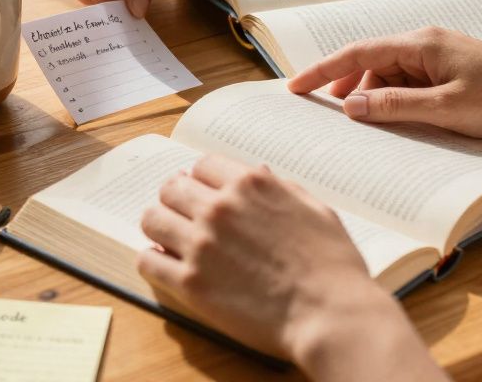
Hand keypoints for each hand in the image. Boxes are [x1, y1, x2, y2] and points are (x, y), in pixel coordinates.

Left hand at [137, 155, 439, 378]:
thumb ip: (279, 187)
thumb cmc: (332, 265)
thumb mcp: (315, 209)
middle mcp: (219, 209)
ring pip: (151, 219)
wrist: (332, 316)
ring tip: (170, 238)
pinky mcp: (191, 283)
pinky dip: (153, 259)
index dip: (202, 181)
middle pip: (171, 188)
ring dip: (159, 226)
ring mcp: (201, 245)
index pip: (201, 166)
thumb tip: (255, 172)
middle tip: (183, 216)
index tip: (203, 194)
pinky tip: (165, 264)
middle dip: (176, 199)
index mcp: (249, 185)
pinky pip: (148, 260)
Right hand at [288, 27, 481, 141]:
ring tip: (368, 127)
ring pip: (388, 76)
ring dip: (374, 99)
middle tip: (328, 117)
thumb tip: (349, 106)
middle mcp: (425, 43)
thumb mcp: (444, 109)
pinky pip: (408, 85)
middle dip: (347, 89)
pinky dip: (395, 102)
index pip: (357, 52)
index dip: (322, 70)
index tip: (294, 86)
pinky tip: (396, 122)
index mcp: (420, 43)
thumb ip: (392, 106)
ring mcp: (437, 58)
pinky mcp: (448, 73)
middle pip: (370, 64)